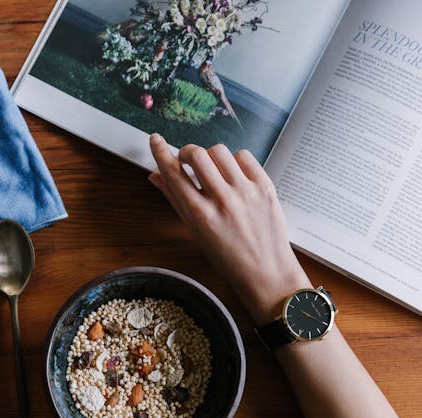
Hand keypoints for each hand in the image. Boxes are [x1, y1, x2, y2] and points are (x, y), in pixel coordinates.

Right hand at [148, 134, 310, 323]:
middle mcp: (222, 200)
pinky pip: (244, 156)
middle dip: (187, 152)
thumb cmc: (228, 258)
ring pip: (219, 151)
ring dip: (211, 156)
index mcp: (200, 215)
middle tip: (187, 160)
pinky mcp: (265, 187)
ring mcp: (245, 192)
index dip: (161, 152)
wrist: (266, 272)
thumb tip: (155, 176)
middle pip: (196, 154)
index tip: (155, 140)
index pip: (173, 173)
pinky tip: (233, 174)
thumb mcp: (195, 232)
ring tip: (213, 170)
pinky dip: (234, 161)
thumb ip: (175, 200)